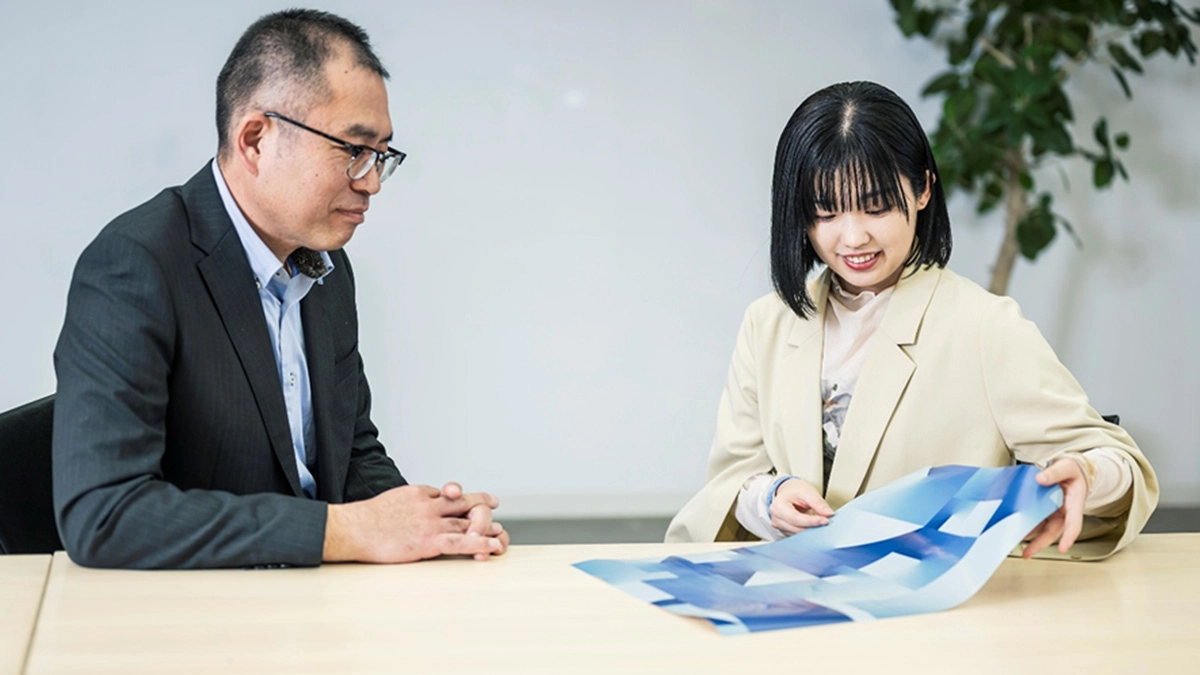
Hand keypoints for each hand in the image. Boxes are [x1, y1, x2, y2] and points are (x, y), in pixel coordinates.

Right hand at [323, 482, 508, 562]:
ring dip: (486, 527)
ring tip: (500, 533)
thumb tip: (414, 507)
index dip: (462, 496)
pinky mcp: (429, 540)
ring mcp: (431, 522)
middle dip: (481, 504)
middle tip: (494, 504)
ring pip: (467, 522)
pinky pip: (461, 542)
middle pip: (463, 503)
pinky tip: (492, 546)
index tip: (470, 496)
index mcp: (419, 493)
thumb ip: (408, 502)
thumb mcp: (392, 500)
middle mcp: (429, 504)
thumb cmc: (366, 519)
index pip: (447, 494)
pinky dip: (480, 543)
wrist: (353, 529)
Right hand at [770, 478, 833, 534]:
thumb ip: (818, 503)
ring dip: (810, 531)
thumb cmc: (795, 491)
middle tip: (827, 524)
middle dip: (813, 527)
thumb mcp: (808, 491)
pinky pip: (797, 536)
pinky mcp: (784, 531)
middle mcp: (776, 518)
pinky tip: (814, 527)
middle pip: (796, 528)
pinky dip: (807, 532)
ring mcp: (779, 526)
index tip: (825, 521)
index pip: (796, 518)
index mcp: (778, 506)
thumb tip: (829, 514)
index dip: (811, 521)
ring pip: (798, 534)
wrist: (789, 492)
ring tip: (821, 524)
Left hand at [1022, 458, 1087, 558]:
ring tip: (1014, 542)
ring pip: (1043, 529)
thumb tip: (1040, 479)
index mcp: (1075, 503)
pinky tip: (1016, 529)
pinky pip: (1037, 521)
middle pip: (1053, 531)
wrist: (1072, 471)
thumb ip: (1054, 473)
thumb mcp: (1066, 467)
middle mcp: (1065, 512)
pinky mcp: (1046, 511)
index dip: (1069, 537)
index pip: (1074, 524)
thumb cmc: (1072, 471)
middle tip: (1027, 553)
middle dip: (1040, 544)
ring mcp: (1055, 513)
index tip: (1063, 548)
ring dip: (1031, 538)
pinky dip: (1027, 526)